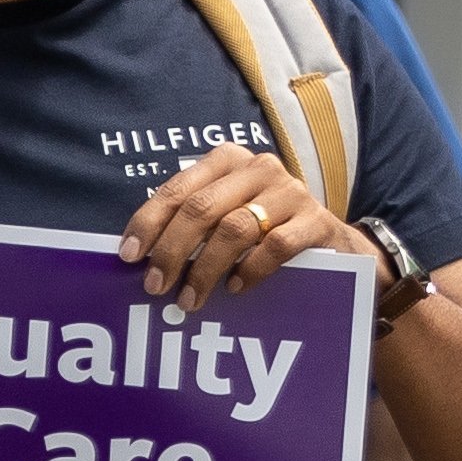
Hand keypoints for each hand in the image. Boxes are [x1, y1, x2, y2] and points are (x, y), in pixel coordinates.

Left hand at [120, 143, 349, 306]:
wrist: (332, 243)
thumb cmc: (264, 229)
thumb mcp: (227, 215)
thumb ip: (192, 224)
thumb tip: (138, 256)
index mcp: (228, 161)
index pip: (178, 189)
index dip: (149, 223)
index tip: (129, 256)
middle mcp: (259, 168)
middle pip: (202, 208)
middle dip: (172, 250)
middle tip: (156, 286)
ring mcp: (291, 192)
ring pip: (235, 229)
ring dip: (205, 269)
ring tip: (190, 299)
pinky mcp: (316, 220)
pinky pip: (275, 246)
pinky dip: (250, 270)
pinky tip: (235, 288)